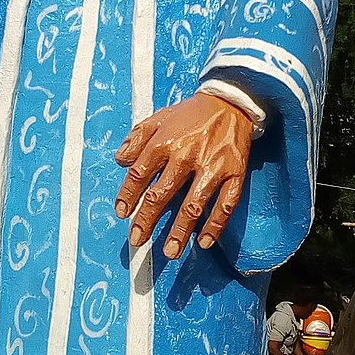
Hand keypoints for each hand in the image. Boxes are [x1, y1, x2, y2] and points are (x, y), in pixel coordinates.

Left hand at [115, 93, 253, 260]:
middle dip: (148, 219)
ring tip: (170, 251)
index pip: (140, 172)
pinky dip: (215, 225)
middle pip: (162, 193)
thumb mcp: (159, 117)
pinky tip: (205, 242)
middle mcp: (188, 154)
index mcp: (166, 140)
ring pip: (193, 204)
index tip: (122, 212)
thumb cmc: (191, 114)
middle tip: (138, 239)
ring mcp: (213, 166)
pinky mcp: (235, 173)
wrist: (231, 102)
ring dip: (180, 231)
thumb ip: (137, 137)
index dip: (128, 195)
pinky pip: (225, 204)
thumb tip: (120, 160)